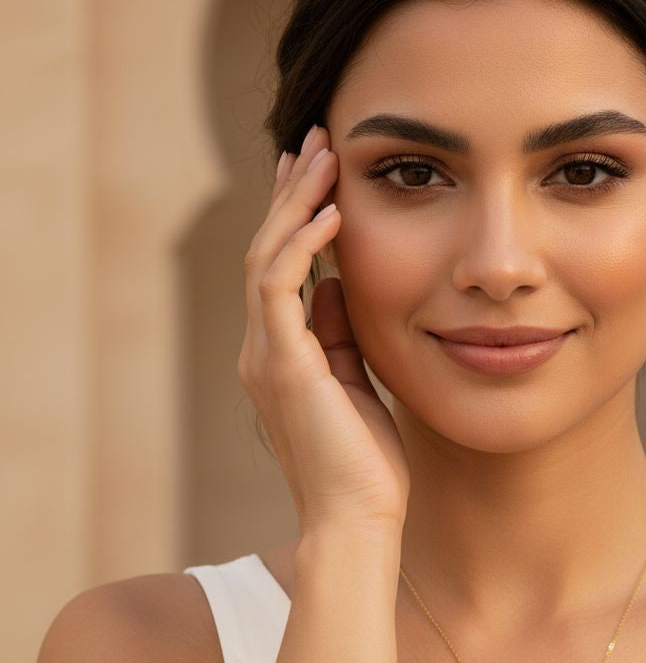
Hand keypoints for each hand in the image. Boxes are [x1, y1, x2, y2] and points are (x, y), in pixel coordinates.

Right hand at [238, 124, 409, 537]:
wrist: (358, 520)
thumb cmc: (365, 462)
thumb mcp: (355, 382)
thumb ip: (339, 334)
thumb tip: (337, 285)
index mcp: (280, 355)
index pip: (281, 269)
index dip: (296, 218)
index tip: (320, 176)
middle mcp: (262, 349)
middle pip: (267, 251)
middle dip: (290, 193)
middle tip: (313, 141)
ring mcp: (267, 355)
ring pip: (267, 257)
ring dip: (294, 202)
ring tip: (321, 154)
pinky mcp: (284, 364)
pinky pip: (281, 287)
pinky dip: (303, 244)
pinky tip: (332, 211)